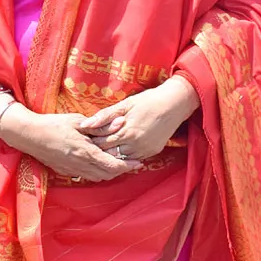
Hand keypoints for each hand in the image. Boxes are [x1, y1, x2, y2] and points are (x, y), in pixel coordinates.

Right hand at [0, 105, 142, 181]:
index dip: (127, 165)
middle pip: (106, 174)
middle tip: (132, 163)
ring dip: (109, 173)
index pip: (111, 164)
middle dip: (121, 171)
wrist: (28, 135)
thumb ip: (101, 126)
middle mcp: (79, 164)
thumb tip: (122, 122)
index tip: (139, 163)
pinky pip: (85, 176)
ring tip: (120, 164)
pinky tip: (101, 164)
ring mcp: (71, 169)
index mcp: (85, 151)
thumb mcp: (79, 121)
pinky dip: (97, 173)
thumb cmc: (54, 124)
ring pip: (96, 177)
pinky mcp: (64, 171)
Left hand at [78, 77, 198, 161]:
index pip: (101, 143)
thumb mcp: (126, 104)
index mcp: (126, 132)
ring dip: (111, 155)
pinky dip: (124, 156)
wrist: (176, 104)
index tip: (84, 139)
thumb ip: (105, 115)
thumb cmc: (149, 100)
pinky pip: (133, 159)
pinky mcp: (152, 152)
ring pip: (120, 159)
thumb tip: (85, 125)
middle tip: (89, 147)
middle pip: (109, 154)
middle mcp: (135, 145)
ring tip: (103, 149)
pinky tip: (119, 150)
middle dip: (98, 150)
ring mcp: (145, 150)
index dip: (91, 141)